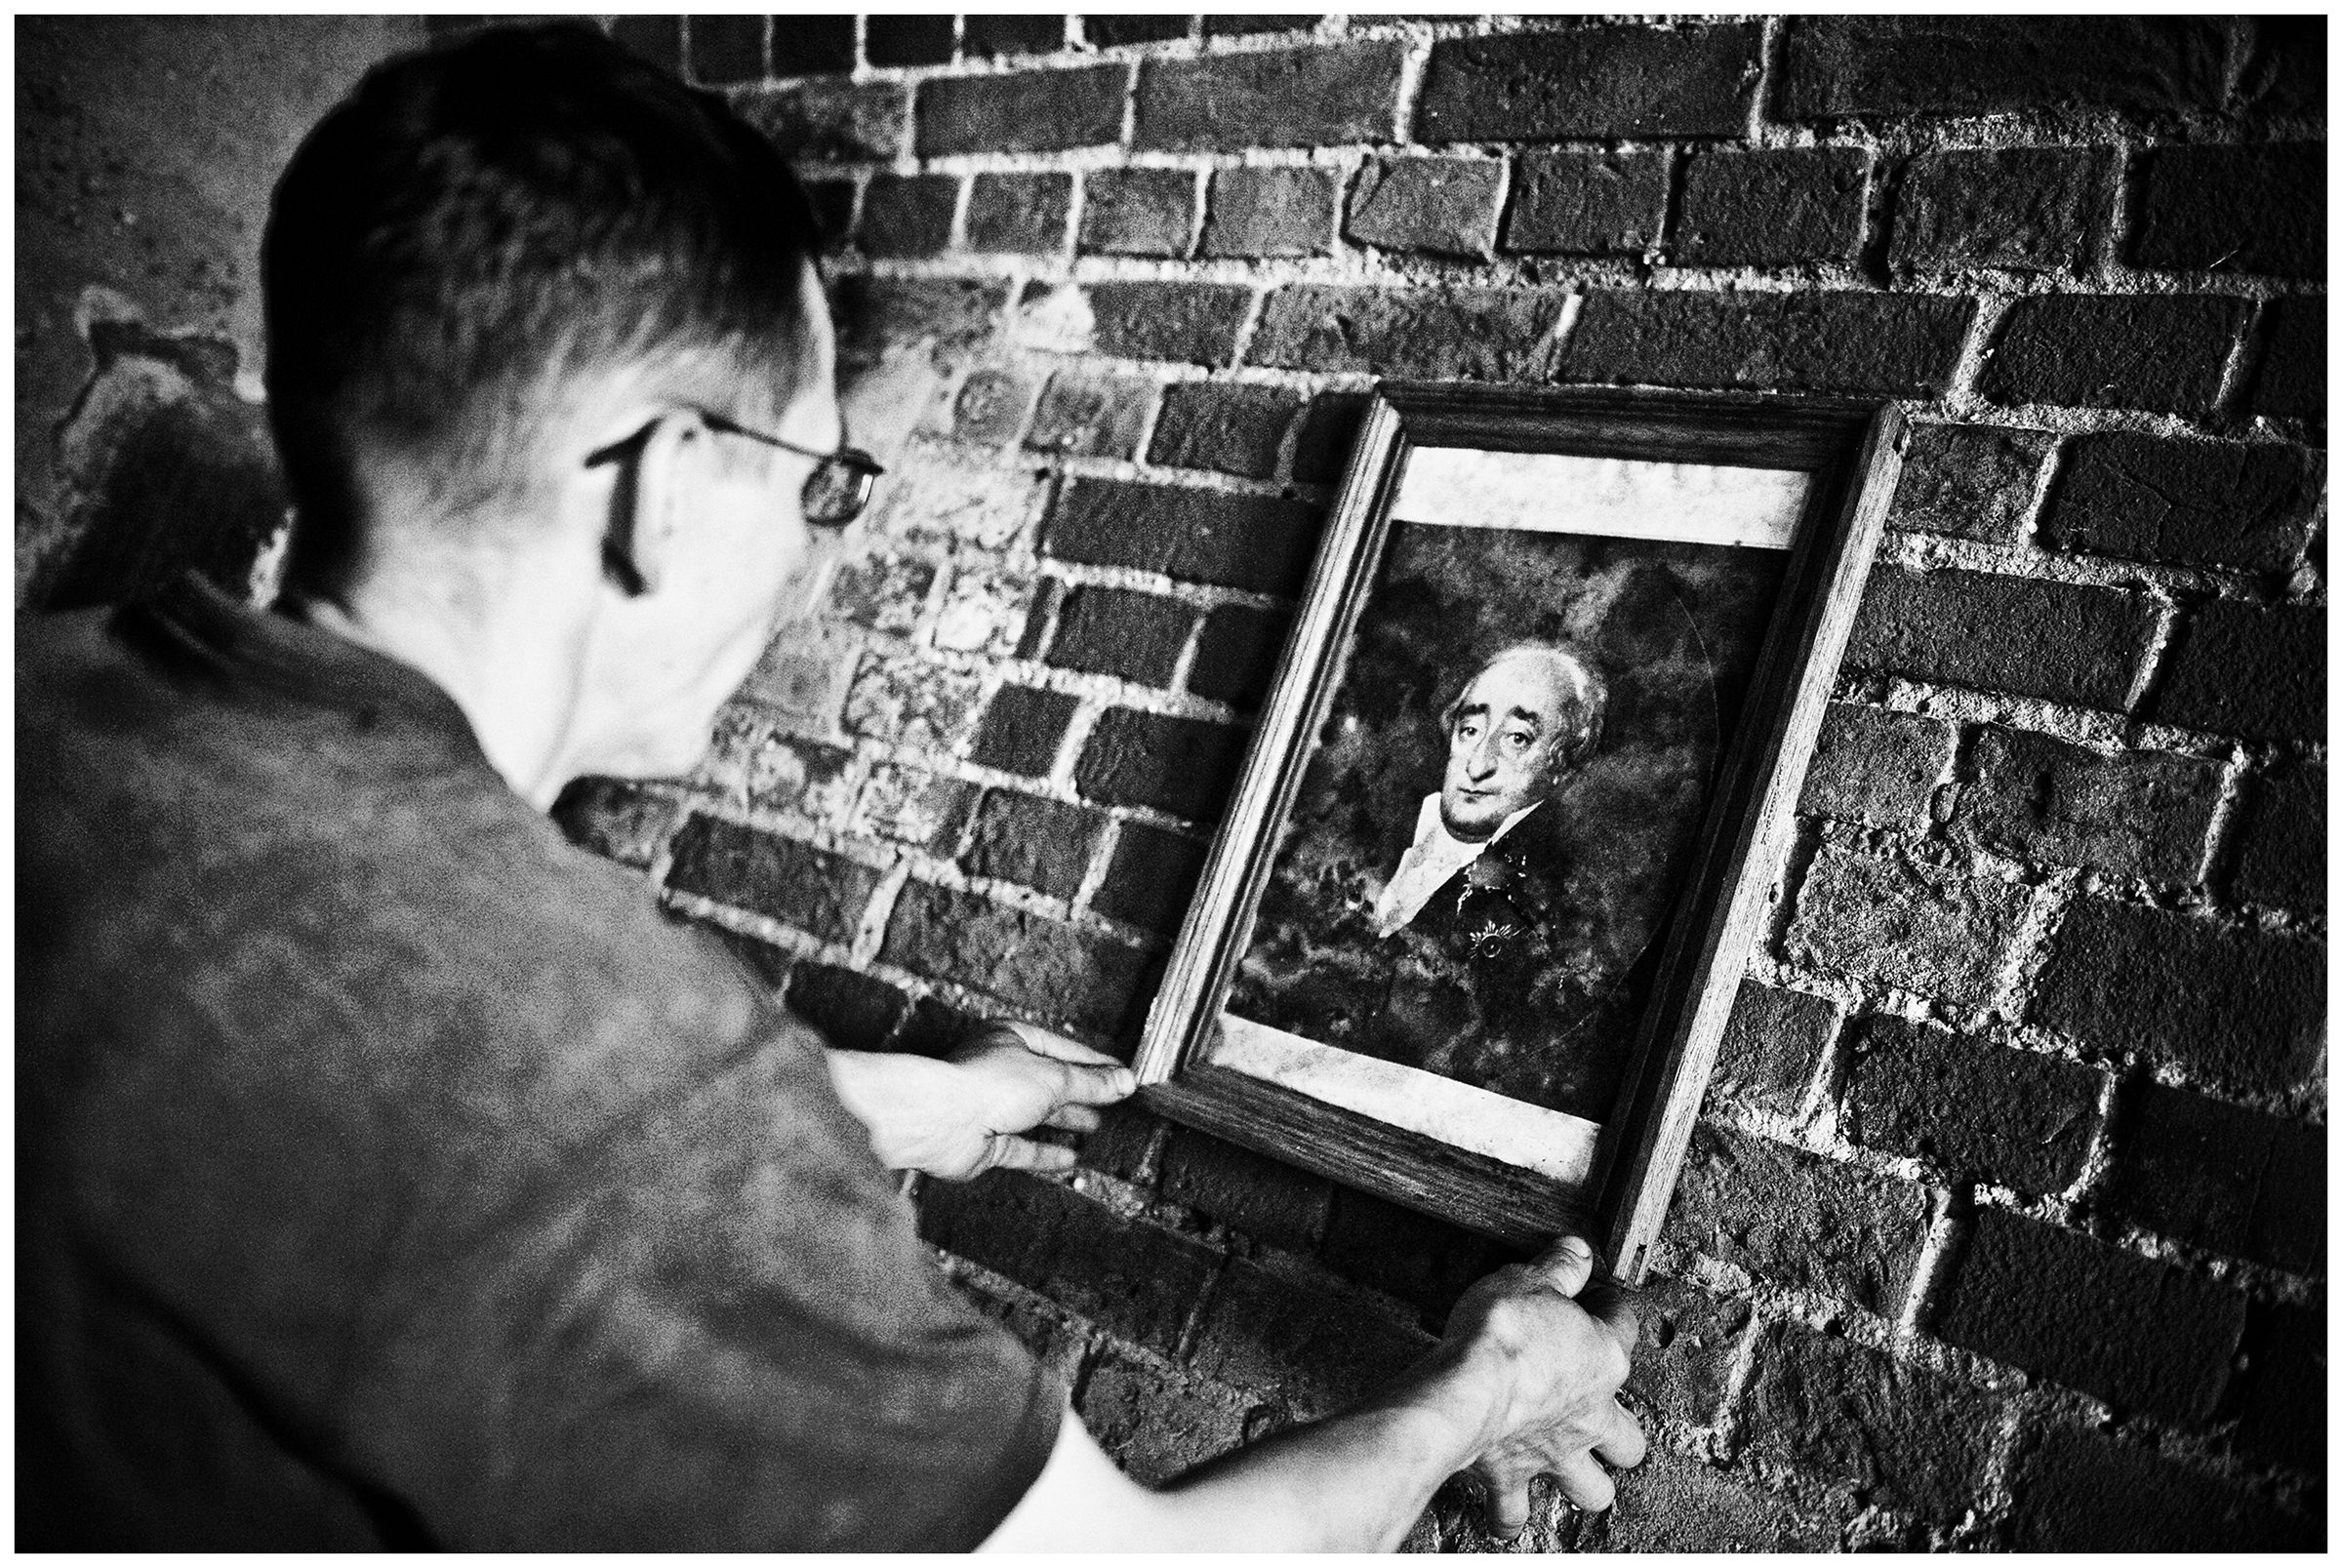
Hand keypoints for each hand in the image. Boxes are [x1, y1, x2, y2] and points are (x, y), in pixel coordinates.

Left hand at [826, 1022, 1136, 1180]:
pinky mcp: (984, 1143)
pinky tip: (1071, 1159)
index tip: (1123, 1077)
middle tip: (1113, 1103)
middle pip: (1048, 1082)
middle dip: (1080, 1093)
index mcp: (1011, 1039)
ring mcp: (990, 1108)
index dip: (1095, 1063)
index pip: (1063, 1048)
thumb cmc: (987, 1083)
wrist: (939, 1119)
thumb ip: (1091, 1083)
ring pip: (1035, 1115)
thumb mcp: (1054, 1077)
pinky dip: (1046, 1152)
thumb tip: (1125, 1081)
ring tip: (1096, 1126)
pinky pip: (1021, 1148)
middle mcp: (999, 1071)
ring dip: (1065, 1121)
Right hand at [1442, 1235, 1643, 1537]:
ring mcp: (1555, 1454)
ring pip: (1593, 1491)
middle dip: (1620, 1436)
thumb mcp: (1529, 1279)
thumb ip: (1558, 1267)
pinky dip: (1508, 1514)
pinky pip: (1513, 1513)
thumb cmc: (1502, 1332)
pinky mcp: (1513, 1478)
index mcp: (1604, 1360)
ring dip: (1584, 1484)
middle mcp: (1590, 1417)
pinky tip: (1501, 1509)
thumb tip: (1577, 1250)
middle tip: (1599, 1418)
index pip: (1626, 1327)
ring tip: (1568, 1472)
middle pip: (1630, 1442)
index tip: (1600, 1301)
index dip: (1613, 1309)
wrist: (1468, 1387)